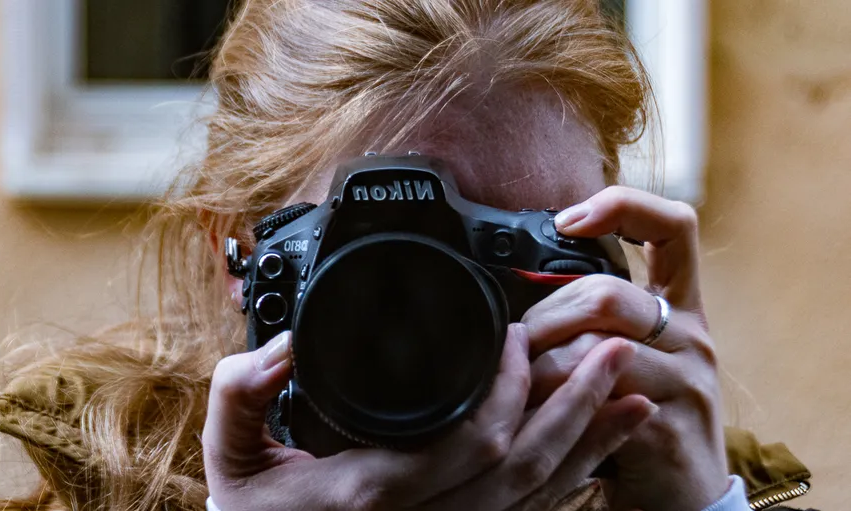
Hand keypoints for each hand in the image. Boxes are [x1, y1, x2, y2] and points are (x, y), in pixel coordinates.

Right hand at [202, 325, 654, 510]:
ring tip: (634, 395)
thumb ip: (241, 394)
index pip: (470, 441)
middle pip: (525, 468)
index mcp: (374, 491)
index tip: (520, 337)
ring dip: (591, 442)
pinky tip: (600, 447)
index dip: (507, 388)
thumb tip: (279, 349)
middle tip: (617, 349)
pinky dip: (574, 478)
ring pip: (538, 496)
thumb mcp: (230, 456)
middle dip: (578, 407)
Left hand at [522, 186, 729, 510]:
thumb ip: (596, 318)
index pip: (674, 226)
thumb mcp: (632, 355)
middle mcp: (692, 335)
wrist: (683, 493)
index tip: (568, 220)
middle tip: (517, 343)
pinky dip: (551, 400)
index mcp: (682, 306)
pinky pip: (594, 396)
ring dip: (539, 363)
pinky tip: (535, 410)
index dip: (623, 207)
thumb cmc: (643, 416)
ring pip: (593, 344)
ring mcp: (685, 379)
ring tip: (517, 382)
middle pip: (608, 292)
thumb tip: (525, 288)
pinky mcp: (666, 423)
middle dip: (545, 316)